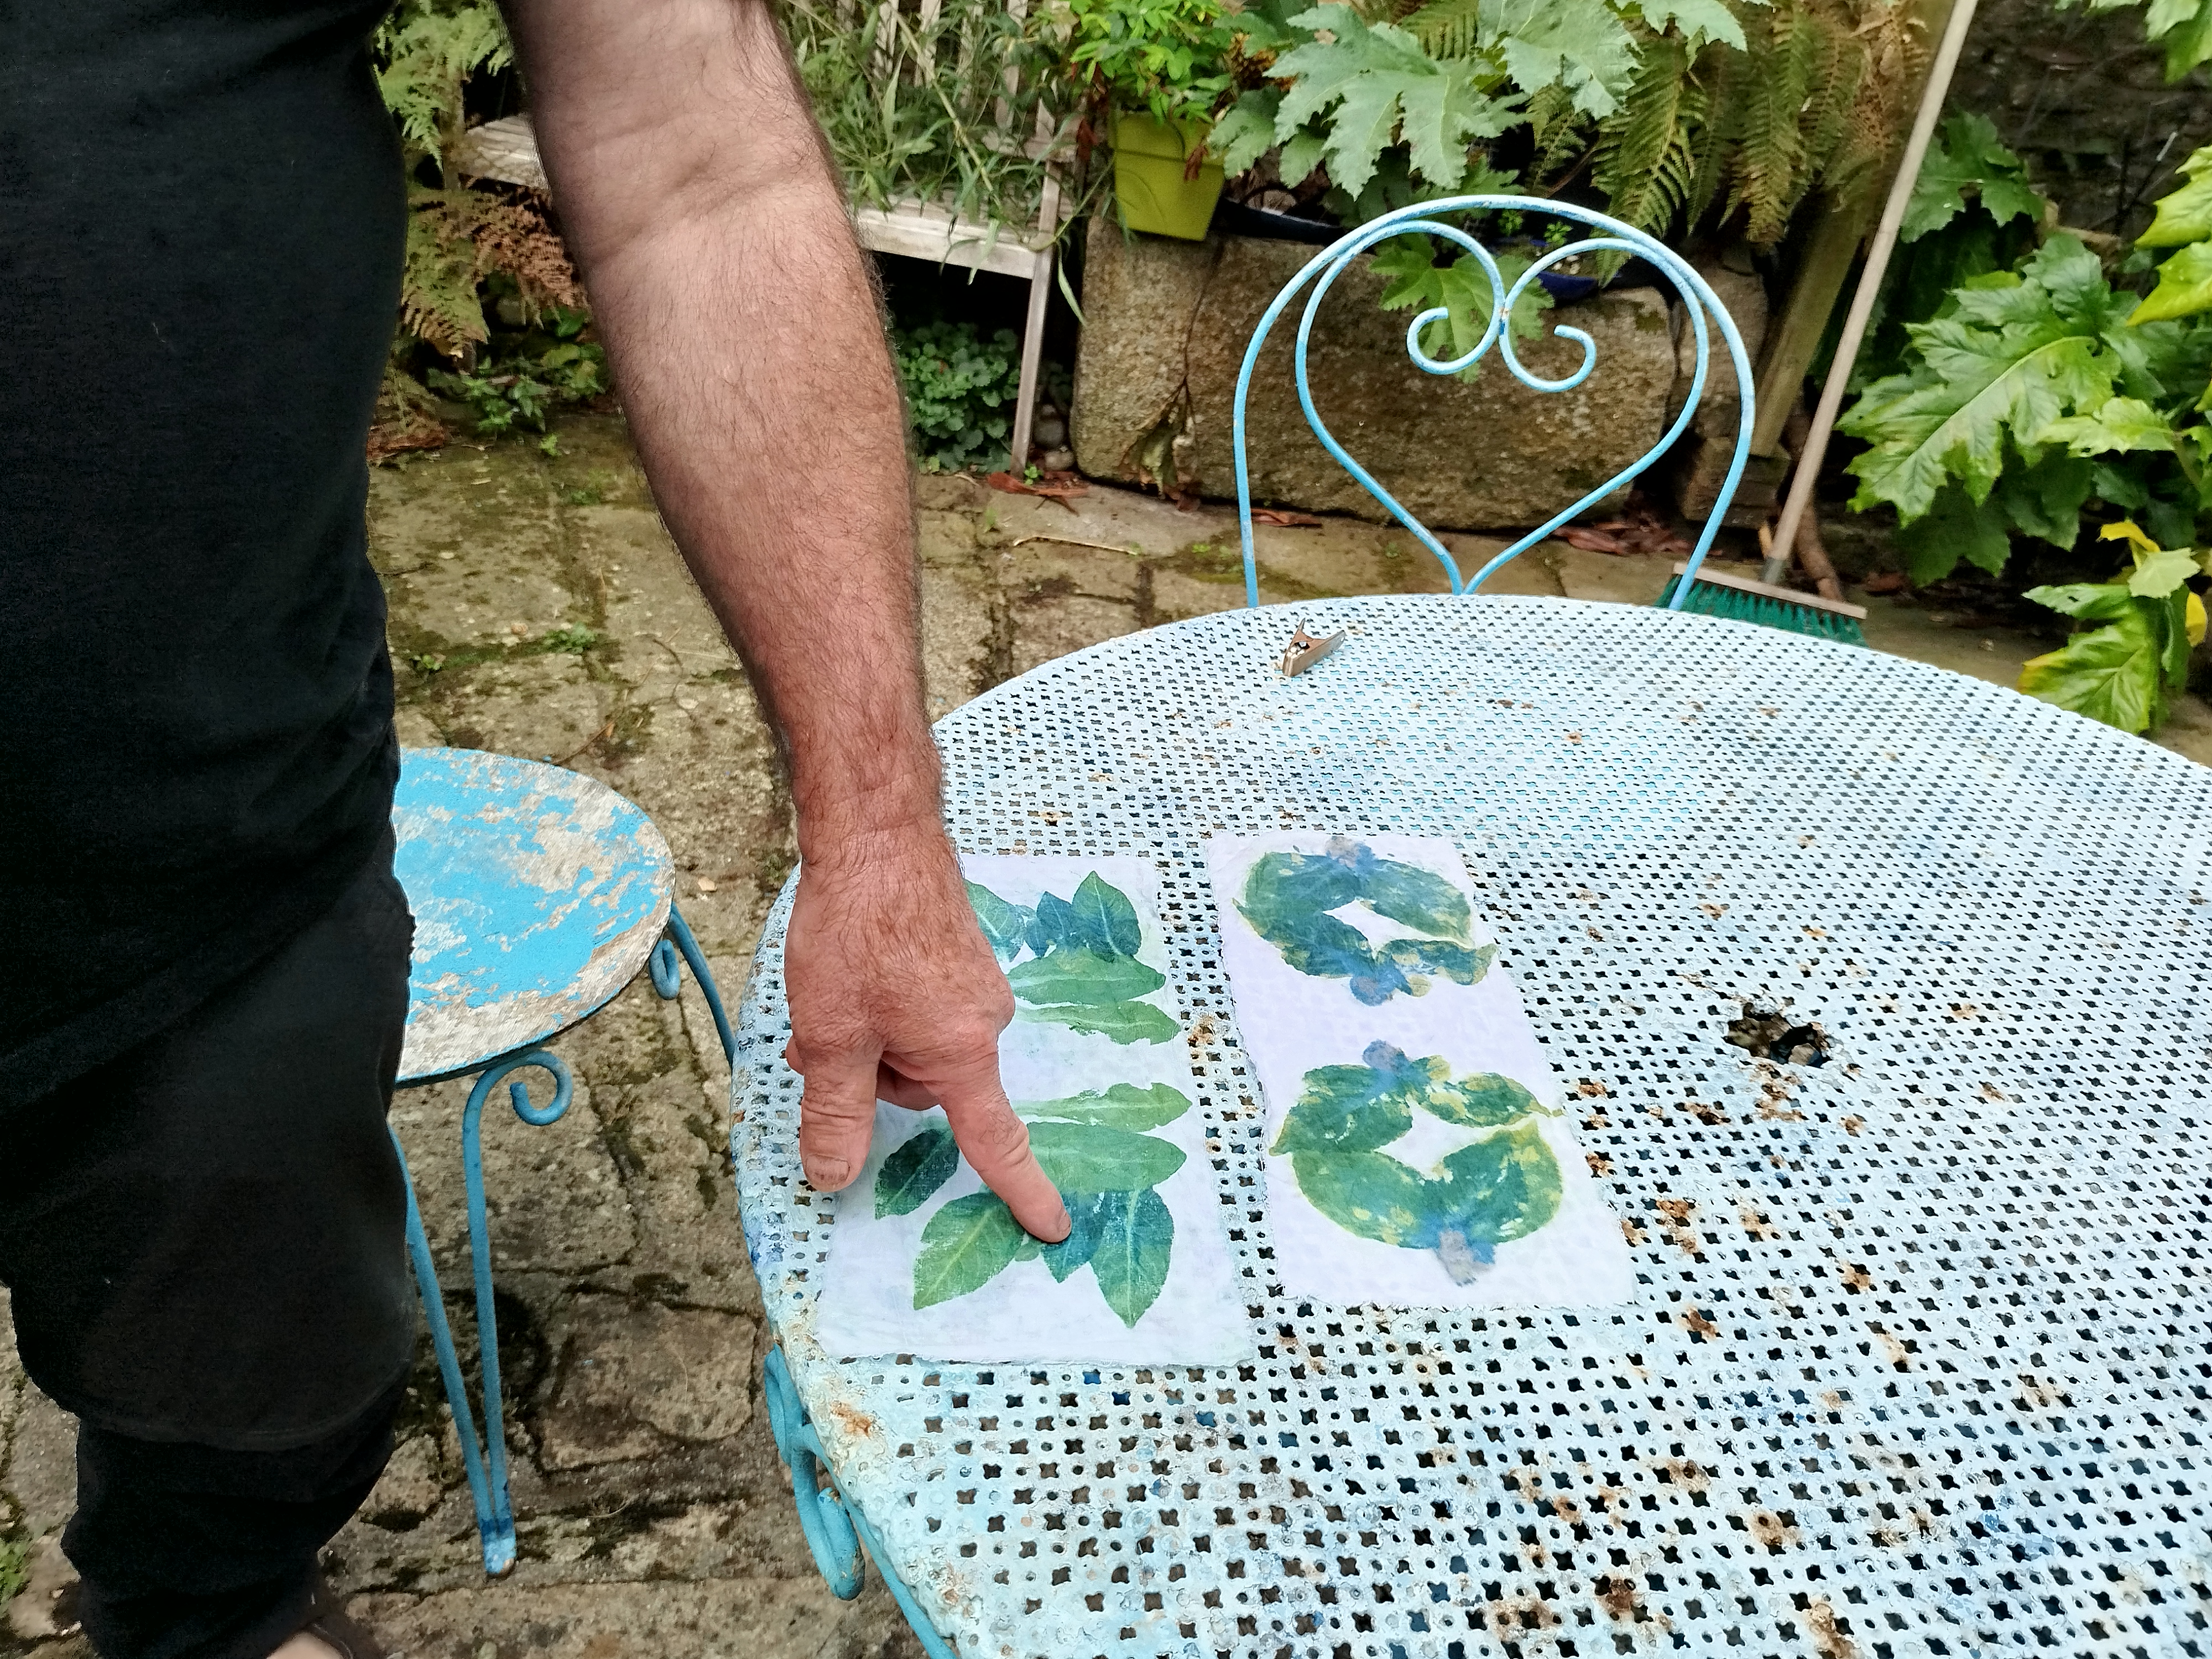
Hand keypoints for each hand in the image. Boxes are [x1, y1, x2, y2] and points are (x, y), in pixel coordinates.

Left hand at [781, 830, 1070, 1241]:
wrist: (879, 832)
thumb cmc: (858, 931)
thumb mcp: (833, 1035)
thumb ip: (834, 1114)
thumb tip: (833, 1180)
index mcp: (962, 1051)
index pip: (994, 1141)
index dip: (1021, 1191)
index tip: (1052, 1229)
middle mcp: (983, 1021)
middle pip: (919, 1088)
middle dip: (866, 1072)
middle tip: (822, 1034)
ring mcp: (973, 986)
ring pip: (910, 1045)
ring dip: (866, 1035)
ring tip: (830, 992)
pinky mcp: (958, 958)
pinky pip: (917, 1008)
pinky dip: (879, 1003)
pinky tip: (851, 965)